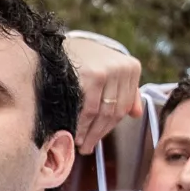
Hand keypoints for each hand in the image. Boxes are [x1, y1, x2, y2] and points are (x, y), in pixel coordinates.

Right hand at [64, 33, 143, 154]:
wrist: (53, 43)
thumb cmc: (82, 58)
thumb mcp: (109, 69)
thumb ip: (126, 89)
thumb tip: (136, 114)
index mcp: (132, 67)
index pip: (124, 105)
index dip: (110, 126)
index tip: (98, 139)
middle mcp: (123, 68)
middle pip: (114, 111)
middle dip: (99, 133)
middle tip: (87, 147)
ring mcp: (109, 71)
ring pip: (102, 113)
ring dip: (90, 133)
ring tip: (81, 143)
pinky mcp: (93, 76)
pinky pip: (89, 109)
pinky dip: (82, 125)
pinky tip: (74, 133)